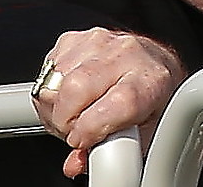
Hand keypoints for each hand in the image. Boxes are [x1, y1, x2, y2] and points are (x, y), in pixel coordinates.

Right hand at [32, 28, 184, 179]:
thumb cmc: (150, 102)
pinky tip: (70, 94)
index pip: (119, 101)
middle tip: (75, 131)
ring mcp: (102, 41)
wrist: (154, 67)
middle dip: (66, 120)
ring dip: (56, 105)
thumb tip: (76, 165)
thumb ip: (113, 153)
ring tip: (75, 113)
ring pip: (56, 79)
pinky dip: (51, 87)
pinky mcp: (78, 37)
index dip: (91, 128)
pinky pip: (48, 67)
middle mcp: (128, 54)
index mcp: (151, 80)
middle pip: (77, 88)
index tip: (82, 141)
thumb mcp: (144, 135)